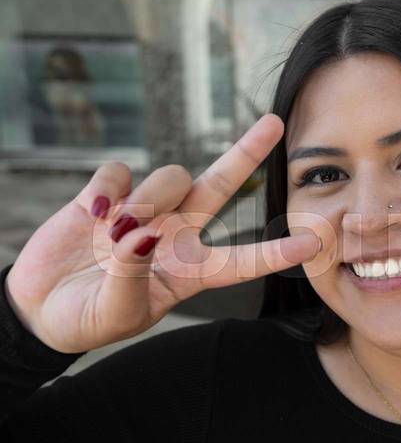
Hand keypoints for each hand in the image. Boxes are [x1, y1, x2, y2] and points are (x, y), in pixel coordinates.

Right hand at [6, 115, 321, 352]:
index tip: (317, 241)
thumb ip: (132, 274)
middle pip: (220, 184)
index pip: (244, 260)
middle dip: (246, 152)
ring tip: (113, 233)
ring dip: (146, 201)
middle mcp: (177, 232)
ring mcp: (145, 208)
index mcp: (191, 270)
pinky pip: (120, 170)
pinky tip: (93, 213)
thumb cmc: (89, 319)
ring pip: (169, 176)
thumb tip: (142, 233)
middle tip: (275, 123)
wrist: (42, 307)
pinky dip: (107, 190)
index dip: (279, 252)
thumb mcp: (116, 311)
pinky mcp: (109, 192)